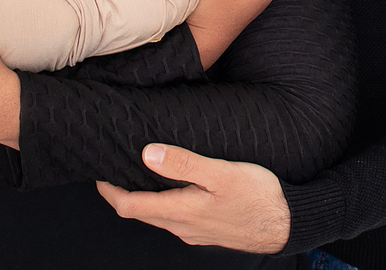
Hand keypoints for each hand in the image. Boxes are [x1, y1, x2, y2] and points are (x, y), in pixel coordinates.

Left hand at [97, 144, 289, 253]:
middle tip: (111, 169)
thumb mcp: (222, 173)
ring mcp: (193, 231)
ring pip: (155, 216)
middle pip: (138, 212)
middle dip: (120, 192)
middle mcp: (182, 226)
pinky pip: (173, 218)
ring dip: (141, 198)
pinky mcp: (206, 230)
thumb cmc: (258, 195)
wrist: (287, 224)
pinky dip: (161, 202)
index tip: (97, 172)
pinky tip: (170, 187)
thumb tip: (147, 153)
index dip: (108, 190)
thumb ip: (184, 164)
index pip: (129, 206)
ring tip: (137, 173)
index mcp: (181, 211)